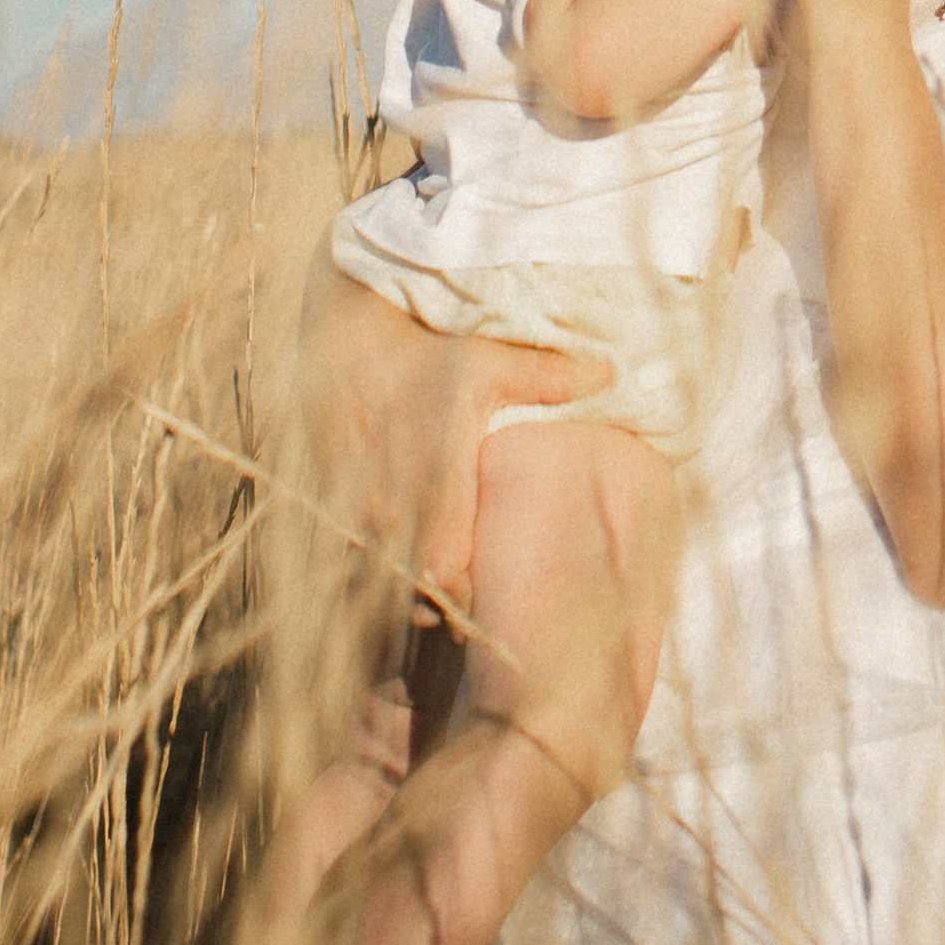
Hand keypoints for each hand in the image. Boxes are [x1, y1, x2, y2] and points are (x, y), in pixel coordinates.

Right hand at [300, 254, 609, 618]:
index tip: (489, 590)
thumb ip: (547, 377)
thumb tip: (610, 370)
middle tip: (468, 597)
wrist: (346, 342)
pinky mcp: (334, 509)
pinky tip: (397, 553)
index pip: (448, 577)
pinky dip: (377, 566)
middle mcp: (392, 510)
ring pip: (383, 583)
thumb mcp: (488, 361)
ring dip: (408, 587)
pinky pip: (356, 561)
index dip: (468, 593)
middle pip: (416, 594)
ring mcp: (357, 514)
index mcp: (437, 484)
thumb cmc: (424, 354)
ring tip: (434, 579)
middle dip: (441, 603)